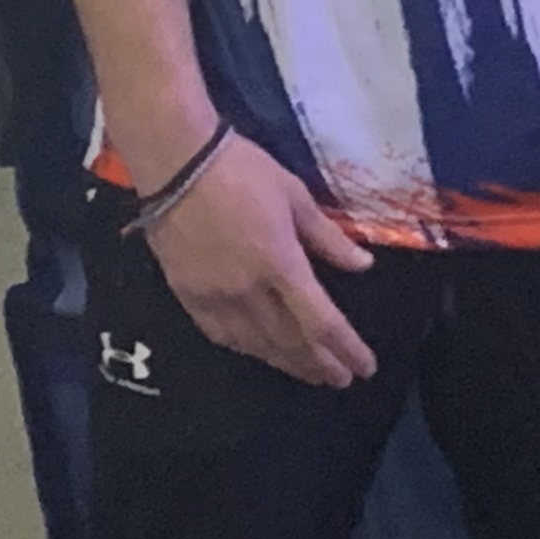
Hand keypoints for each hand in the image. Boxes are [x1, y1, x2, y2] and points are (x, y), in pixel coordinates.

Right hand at [141, 136, 379, 389]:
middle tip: (339, 378)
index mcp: (281, 263)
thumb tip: (362, 265)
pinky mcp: (188, 294)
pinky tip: (258, 351)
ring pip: (257, 345)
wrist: (174, 160)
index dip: (347, 350)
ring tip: (307, 372)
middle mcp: (249, 290)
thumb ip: (327, 237)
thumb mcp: (294, 194)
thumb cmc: (240, 169)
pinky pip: (221, 334)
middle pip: (291, 342)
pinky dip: (246, 348)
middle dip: (320, 364)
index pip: (322, 323)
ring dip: (287, 362)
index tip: (365, 368)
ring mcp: (215, 296)